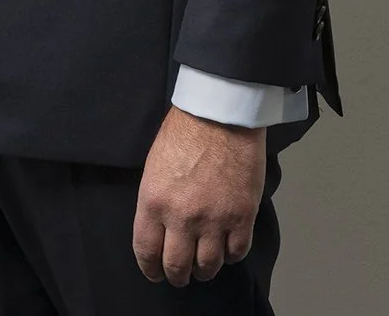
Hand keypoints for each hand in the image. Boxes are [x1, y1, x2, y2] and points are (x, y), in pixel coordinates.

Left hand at [132, 104, 266, 285]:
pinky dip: (230, 255)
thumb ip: (155, 202)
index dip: (150, 268)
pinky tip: (227, 246)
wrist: (220, 112)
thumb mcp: (154, 166)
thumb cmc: (185, 130)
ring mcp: (214, 220)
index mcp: (153, 202)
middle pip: (177, 267)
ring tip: (204, 263)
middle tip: (180, 273)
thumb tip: (159, 228)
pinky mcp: (242, 217)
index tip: (155, 271)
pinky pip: (236, 253)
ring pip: (207, 266)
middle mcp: (181, 217)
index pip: (146, 252)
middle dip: (177, 275)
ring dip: (204, 269)